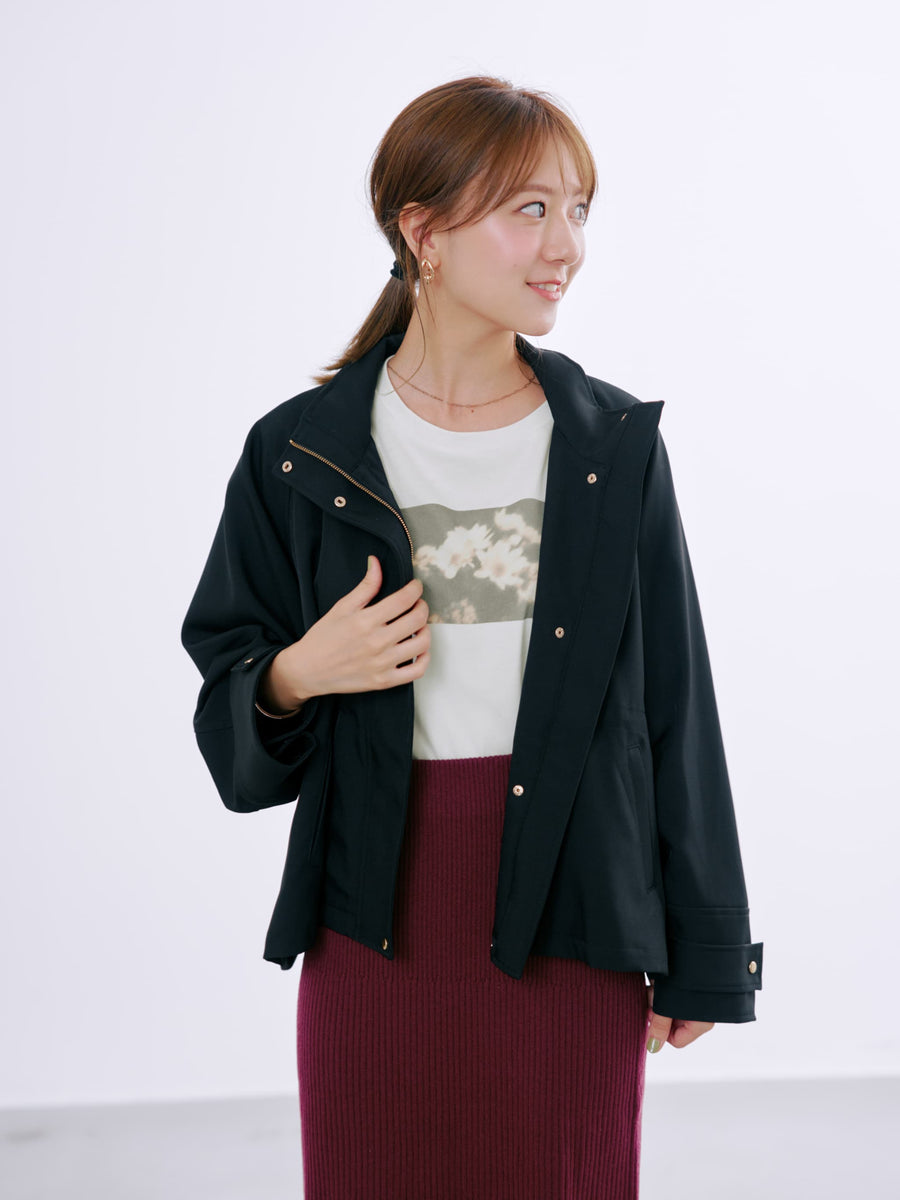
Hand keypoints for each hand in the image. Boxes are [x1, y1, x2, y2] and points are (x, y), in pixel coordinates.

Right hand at [260, 556, 430, 709]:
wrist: (308, 670)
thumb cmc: (323, 637)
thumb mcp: (342, 607)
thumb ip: (365, 586)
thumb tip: (376, 563)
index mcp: (366, 620)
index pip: (404, 599)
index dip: (415, 589)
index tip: (415, 586)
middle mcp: (377, 642)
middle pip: (417, 619)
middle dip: (422, 606)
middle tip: (417, 604)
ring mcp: (382, 663)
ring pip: (422, 643)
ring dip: (425, 630)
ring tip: (417, 626)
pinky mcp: (384, 681)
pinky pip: (417, 671)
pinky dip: (425, 658)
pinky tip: (419, 649)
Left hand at [645, 982, 714, 1052]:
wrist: (696, 947)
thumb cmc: (683, 977)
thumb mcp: (667, 1002)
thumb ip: (660, 1026)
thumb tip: (653, 1049)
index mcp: (702, 1023)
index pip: (677, 1040)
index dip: (660, 1031)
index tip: (651, 1016)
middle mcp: (701, 1014)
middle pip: (672, 1024)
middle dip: (658, 1012)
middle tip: (651, 998)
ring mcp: (696, 1001)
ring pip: (670, 1008)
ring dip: (658, 999)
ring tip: (655, 986)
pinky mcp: (689, 988)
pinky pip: (672, 997)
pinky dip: (662, 991)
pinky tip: (657, 981)